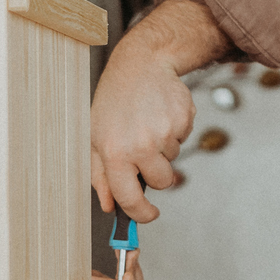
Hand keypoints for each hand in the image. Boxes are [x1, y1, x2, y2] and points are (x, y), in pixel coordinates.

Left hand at [92, 0, 229, 222]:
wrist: (141, 64)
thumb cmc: (114, 101)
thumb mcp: (95, 137)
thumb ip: (100, 176)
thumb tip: (110, 206)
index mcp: (114, 153)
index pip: (130, 199)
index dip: (141, 214)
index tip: (148, 215)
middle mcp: (140, 145)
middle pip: (162, 183)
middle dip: (156, 173)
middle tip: (144, 150)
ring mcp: (165, 132)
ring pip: (173, 161)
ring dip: (164, 149)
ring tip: (148, 124)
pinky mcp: (184, 120)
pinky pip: (183, 139)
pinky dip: (174, 131)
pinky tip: (160, 114)